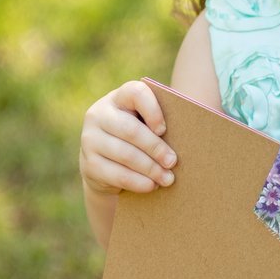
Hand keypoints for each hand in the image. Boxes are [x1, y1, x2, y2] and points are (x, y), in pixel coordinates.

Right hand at [80, 80, 177, 195]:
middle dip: (156, 148)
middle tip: (173, 162)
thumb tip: (191, 136)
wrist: (105, 165)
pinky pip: (117, 175)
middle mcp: (99, 114)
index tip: (164, 129)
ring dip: (150, 169)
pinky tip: (151, 186)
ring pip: (125, 154)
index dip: (153, 110)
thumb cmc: (136, 140)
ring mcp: (90, 139)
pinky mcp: (89, 164)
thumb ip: (158, 125)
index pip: (135, 92)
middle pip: (131, 130)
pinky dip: (138, 182)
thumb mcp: (143, 125)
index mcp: (118, 98)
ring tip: (167, 179)